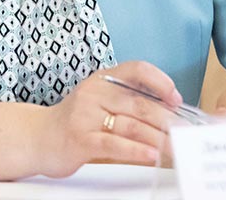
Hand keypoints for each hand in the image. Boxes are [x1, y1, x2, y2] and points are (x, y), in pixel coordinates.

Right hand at [31, 61, 180, 177]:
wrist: (38, 138)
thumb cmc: (76, 122)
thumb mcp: (100, 102)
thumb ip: (127, 102)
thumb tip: (169, 112)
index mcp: (102, 79)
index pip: (136, 69)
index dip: (160, 81)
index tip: (176, 98)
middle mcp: (95, 92)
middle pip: (140, 103)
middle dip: (168, 120)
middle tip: (187, 133)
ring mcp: (86, 115)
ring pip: (131, 125)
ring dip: (159, 138)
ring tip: (177, 147)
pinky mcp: (81, 139)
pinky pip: (114, 144)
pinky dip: (136, 150)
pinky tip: (152, 155)